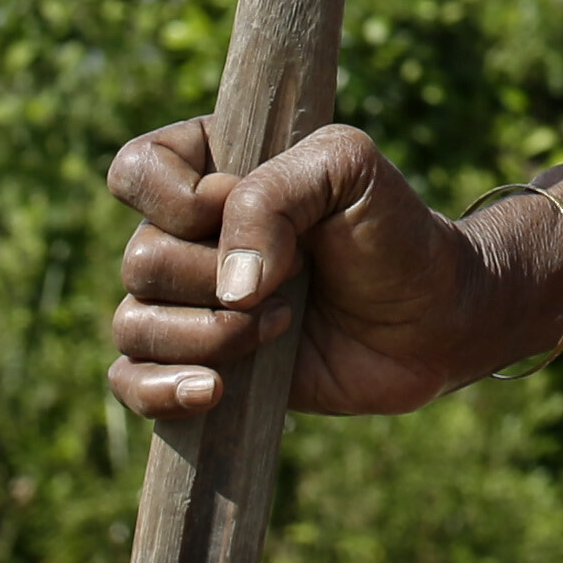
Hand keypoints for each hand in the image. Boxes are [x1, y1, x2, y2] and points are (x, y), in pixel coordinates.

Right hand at [105, 116, 513, 422]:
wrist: (433, 318)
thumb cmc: (393, 232)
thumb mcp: (349, 170)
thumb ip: (275, 196)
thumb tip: (228, 286)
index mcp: (213, 170)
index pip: (137, 170)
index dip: (180, 199)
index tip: (240, 208)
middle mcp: (189, 237)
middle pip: (140, 258)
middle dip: (214, 278)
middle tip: (293, 280)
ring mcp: (190, 305)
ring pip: (132, 324)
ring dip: (209, 335)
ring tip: (278, 330)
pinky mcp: (199, 365)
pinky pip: (130, 383)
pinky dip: (160, 391)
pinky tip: (214, 392)